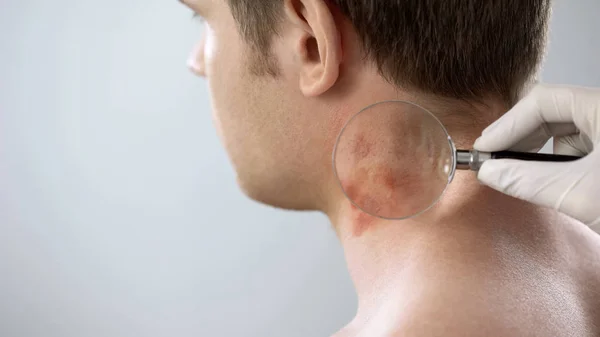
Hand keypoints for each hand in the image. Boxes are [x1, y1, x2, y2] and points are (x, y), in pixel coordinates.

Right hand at [474, 83, 599, 227]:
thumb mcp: (579, 194)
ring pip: (567, 130)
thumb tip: (489, 171)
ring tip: (521, 173)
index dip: (509, 124)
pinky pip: (582, 148)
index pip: (544, 101)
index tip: (486, 148)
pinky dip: (559, 162)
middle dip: (521, 137)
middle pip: (554, 112)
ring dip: (539, 150)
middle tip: (495, 159)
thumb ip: (526, 179)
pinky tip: (549, 180)